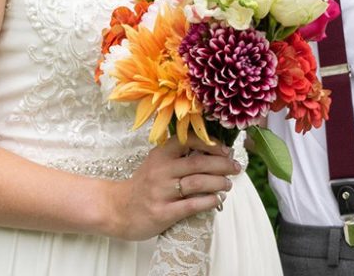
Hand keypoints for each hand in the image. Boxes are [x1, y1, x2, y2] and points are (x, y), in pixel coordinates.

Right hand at [111, 136, 240, 239]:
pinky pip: (191, 205)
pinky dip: (209, 201)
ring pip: (198, 183)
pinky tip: (218, 200)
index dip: (212, 144)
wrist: (117, 210)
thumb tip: (214, 151)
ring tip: (229, 185)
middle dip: (223, 164)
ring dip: (219, 183)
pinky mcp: (162, 213)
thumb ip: (178, 156)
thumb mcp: (156, 163)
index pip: (189, 141)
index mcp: (160, 155)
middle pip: (199, 163)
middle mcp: (160, 171)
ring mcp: (160, 192)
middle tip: (236, 168)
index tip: (227, 150)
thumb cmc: (143, 185)